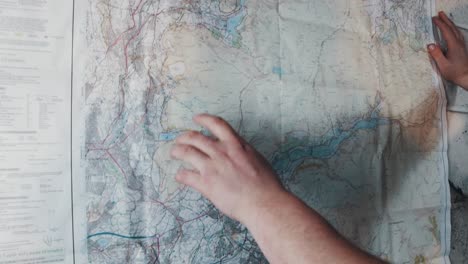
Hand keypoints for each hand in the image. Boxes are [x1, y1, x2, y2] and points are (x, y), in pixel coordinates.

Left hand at [170, 114, 286, 223]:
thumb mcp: (257, 159)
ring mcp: (212, 167)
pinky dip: (180, 174)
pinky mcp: (206, 183)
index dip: (204, 119)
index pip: (217, 124)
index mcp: (236, 144)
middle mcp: (221, 152)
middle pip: (195, 137)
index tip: (196, 118)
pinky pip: (186, 175)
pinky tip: (179, 176)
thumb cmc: (266, 184)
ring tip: (174, 152)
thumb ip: (244, 152)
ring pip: (186, 152)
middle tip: (180, 139)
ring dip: (177, 151)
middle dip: (184, 137)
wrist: (263, 202)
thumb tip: (239, 152)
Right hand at [428, 11, 467, 88]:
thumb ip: (437, 55)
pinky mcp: (462, 47)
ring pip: (456, 30)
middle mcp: (459, 43)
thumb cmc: (454, 72)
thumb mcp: (443, 65)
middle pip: (452, 28)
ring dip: (450, 23)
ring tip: (445, 18)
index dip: (440, 24)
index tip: (434, 19)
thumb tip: (430, 45)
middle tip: (440, 13)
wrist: (466, 77)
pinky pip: (458, 34)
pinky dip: (453, 29)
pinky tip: (451, 30)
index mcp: (454, 46)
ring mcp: (461, 45)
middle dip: (446, 20)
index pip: (446, 32)